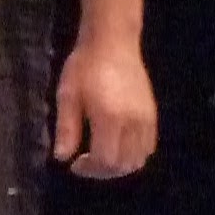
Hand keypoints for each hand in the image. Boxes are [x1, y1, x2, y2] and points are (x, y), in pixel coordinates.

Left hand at [51, 37, 156, 177]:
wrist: (113, 44)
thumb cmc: (84, 66)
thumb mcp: (67, 95)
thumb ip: (66, 128)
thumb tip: (61, 158)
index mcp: (109, 118)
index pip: (106, 161)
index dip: (89, 170)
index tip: (74, 163)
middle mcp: (133, 123)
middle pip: (124, 165)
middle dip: (103, 171)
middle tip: (85, 164)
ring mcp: (147, 120)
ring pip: (139, 159)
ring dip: (119, 165)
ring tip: (100, 156)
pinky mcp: (153, 115)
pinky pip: (149, 146)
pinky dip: (134, 155)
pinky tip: (116, 146)